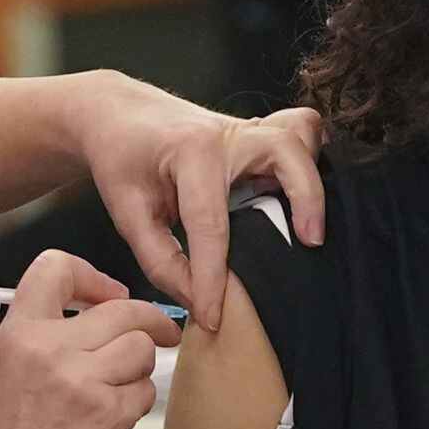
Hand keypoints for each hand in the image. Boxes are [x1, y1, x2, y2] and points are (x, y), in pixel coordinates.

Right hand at [0, 248, 183, 428]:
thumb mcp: (6, 373)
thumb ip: (46, 336)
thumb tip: (97, 312)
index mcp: (18, 334)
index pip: (57, 268)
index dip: (94, 277)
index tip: (111, 295)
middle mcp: (51, 350)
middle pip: (124, 309)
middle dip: (149, 320)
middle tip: (162, 331)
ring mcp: (83, 381)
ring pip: (142, 348)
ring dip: (138, 369)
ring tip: (113, 393)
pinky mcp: (110, 413)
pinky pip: (144, 392)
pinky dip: (135, 405)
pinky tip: (108, 423)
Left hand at [68, 72, 324, 333]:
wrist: (117, 113)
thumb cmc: (120, 158)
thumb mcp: (127, 213)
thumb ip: (160, 260)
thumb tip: (197, 299)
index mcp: (190, 151)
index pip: (211, 223)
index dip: (213, 278)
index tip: (213, 316)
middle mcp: (226, 133)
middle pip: (286, 152)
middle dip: (305, 197)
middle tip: (309, 243)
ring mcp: (245, 129)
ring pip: (300, 135)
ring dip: (311, 175)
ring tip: (308, 222)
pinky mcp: (255, 135)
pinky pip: (298, 136)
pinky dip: (307, 161)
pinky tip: (298, 194)